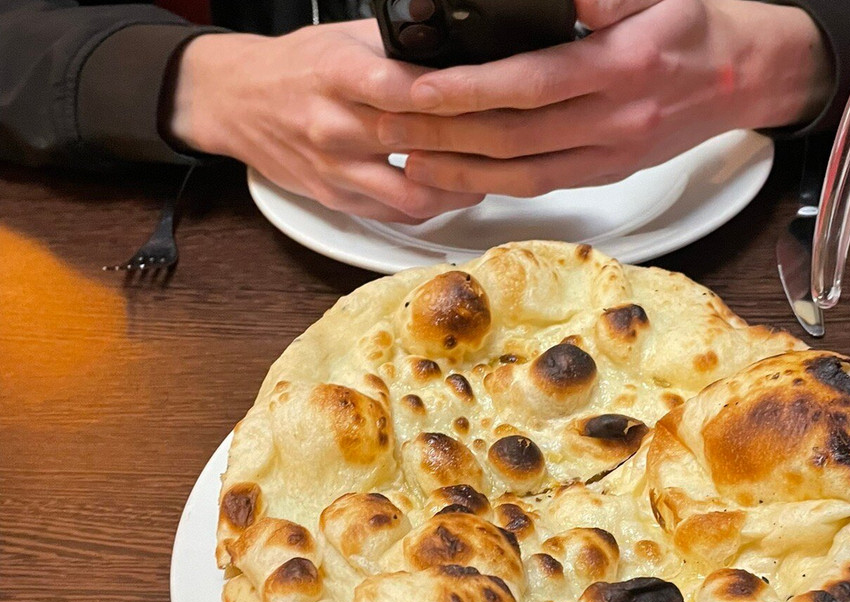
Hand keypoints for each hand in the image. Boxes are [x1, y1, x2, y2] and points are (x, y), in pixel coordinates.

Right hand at [166, 23, 484, 221]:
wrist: (235, 101)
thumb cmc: (296, 66)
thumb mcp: (342, 38)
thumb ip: (397, 48)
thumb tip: (461, 53)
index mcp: (337, 74)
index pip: (401, 88)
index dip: (449, 97)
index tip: (489, 98)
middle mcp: (334, 125)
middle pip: (416, 142)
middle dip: (471, 144)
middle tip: (512, 140)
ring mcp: (335, 169)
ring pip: (412, 192)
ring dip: (459, 188)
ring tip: (489, 174)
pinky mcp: (336, 199)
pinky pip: (395, 214)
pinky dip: (431, 206)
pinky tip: (455, 192)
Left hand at [376, 0, 832, 196]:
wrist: (742, 77)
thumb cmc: (695, 28)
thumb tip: (561, 0)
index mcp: (622, 68)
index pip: (530, 83)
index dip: (470, 89)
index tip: (419, 88)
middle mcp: (615, 121)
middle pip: (513, 137)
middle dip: (445, 135)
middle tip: (390, 127)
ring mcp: (611, 155)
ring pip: (523, 174)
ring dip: (461, 172)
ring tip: (409, 161)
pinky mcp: (608, 172)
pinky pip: (543, 186)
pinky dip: (495, 185)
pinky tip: (459, 178)